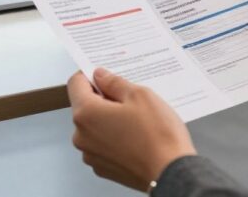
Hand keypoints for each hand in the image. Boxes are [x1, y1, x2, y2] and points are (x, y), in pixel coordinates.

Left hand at [68, 68, 195, 190]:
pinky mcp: (102, 167)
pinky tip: (134, 137)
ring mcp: (91, 154)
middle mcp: (81, 136)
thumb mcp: (140, 95)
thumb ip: (114, 82)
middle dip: (103, 99)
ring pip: (94, 126)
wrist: (171, 172)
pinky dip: (113, 137)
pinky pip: (102, 144)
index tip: (104, 76)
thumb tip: (101, 76)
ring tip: (136, 121)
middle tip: (129, 99)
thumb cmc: (158, 135)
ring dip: (108, 119)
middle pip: (85, 106)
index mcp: (86, 114)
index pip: (75, 84)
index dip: (89, 75)